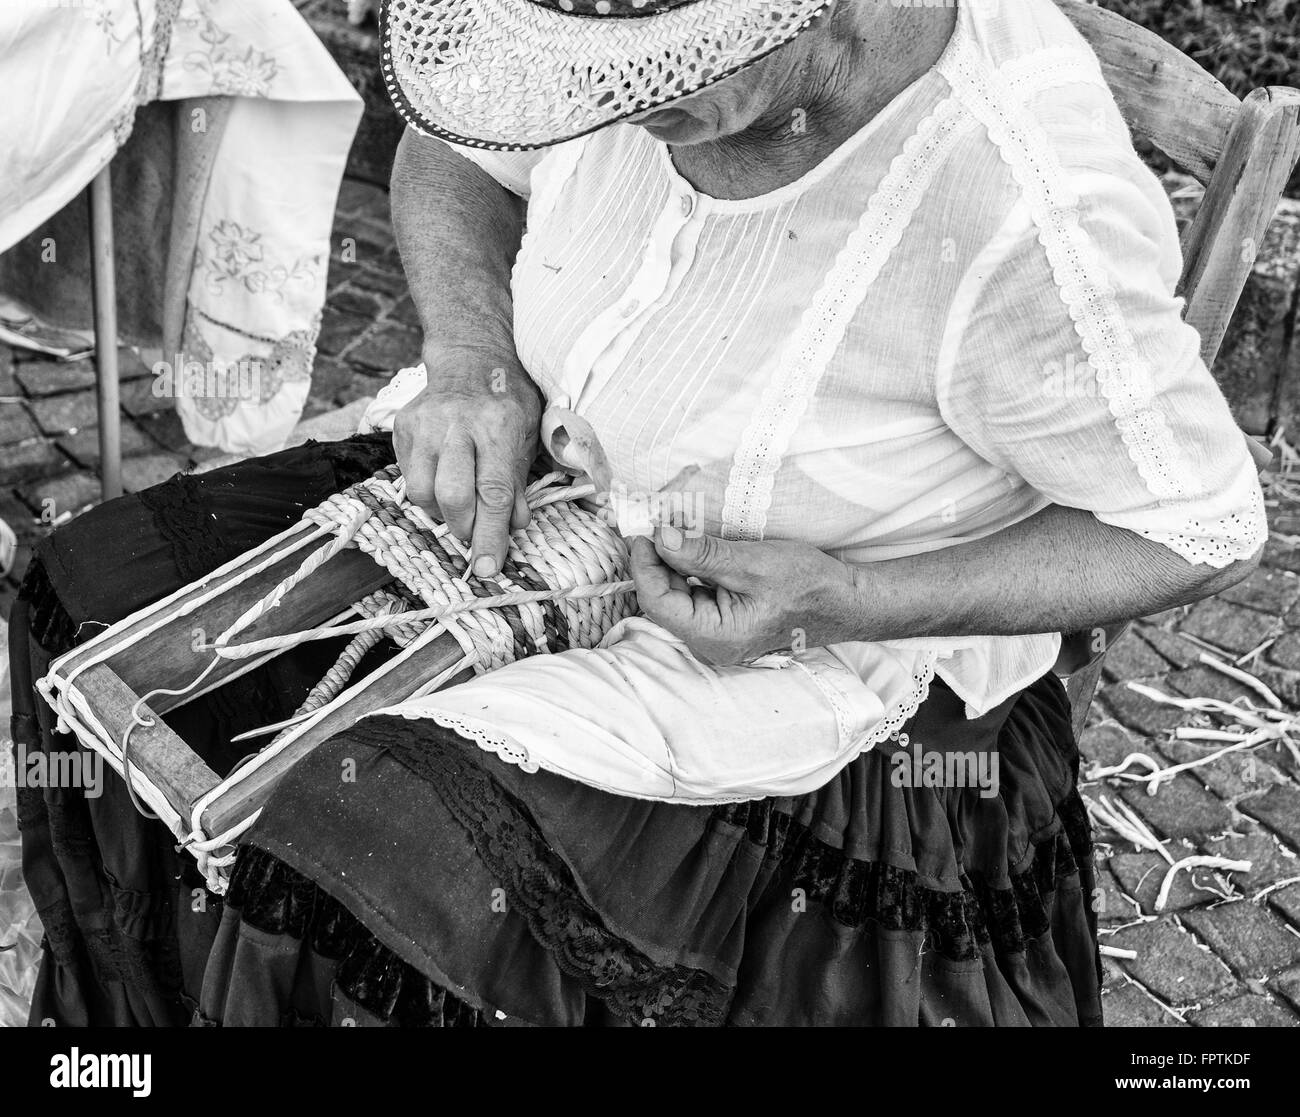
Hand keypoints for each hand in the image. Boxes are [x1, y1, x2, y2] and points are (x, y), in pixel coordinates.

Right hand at [394, 347, 541, 577]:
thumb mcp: (528, 436)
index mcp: (497, 425)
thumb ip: (519, 482)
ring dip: (441, 512)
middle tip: (473, 534)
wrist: (471, 359)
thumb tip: (514, 526)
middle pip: (452, 494)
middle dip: (463, 527)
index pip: (493, 491)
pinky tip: (442, 483)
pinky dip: (426, 492)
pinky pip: (407, 476)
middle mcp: (457, 423)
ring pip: (420, 491)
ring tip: (458, 506)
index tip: (489, 567)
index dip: (490, 535)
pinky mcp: (403, 426)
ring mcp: (425, 423)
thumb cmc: (508, 402)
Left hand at [627, 526, 859, 664]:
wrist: (845, 601)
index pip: (657, 601)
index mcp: (714, 637)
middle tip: (654, 520)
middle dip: (655, 558)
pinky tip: (690, 544)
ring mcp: (715, 634)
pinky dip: (687, 567)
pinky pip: (692, 593)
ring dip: (670, 560)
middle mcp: (709, 642)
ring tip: (671, 526)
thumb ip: (702, 554)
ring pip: (675, 594)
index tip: (644, 528)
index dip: (644, 562)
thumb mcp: (753, 562)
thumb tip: (660, 537)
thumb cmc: (809, 585)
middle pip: (662, 598)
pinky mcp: (723, 621)